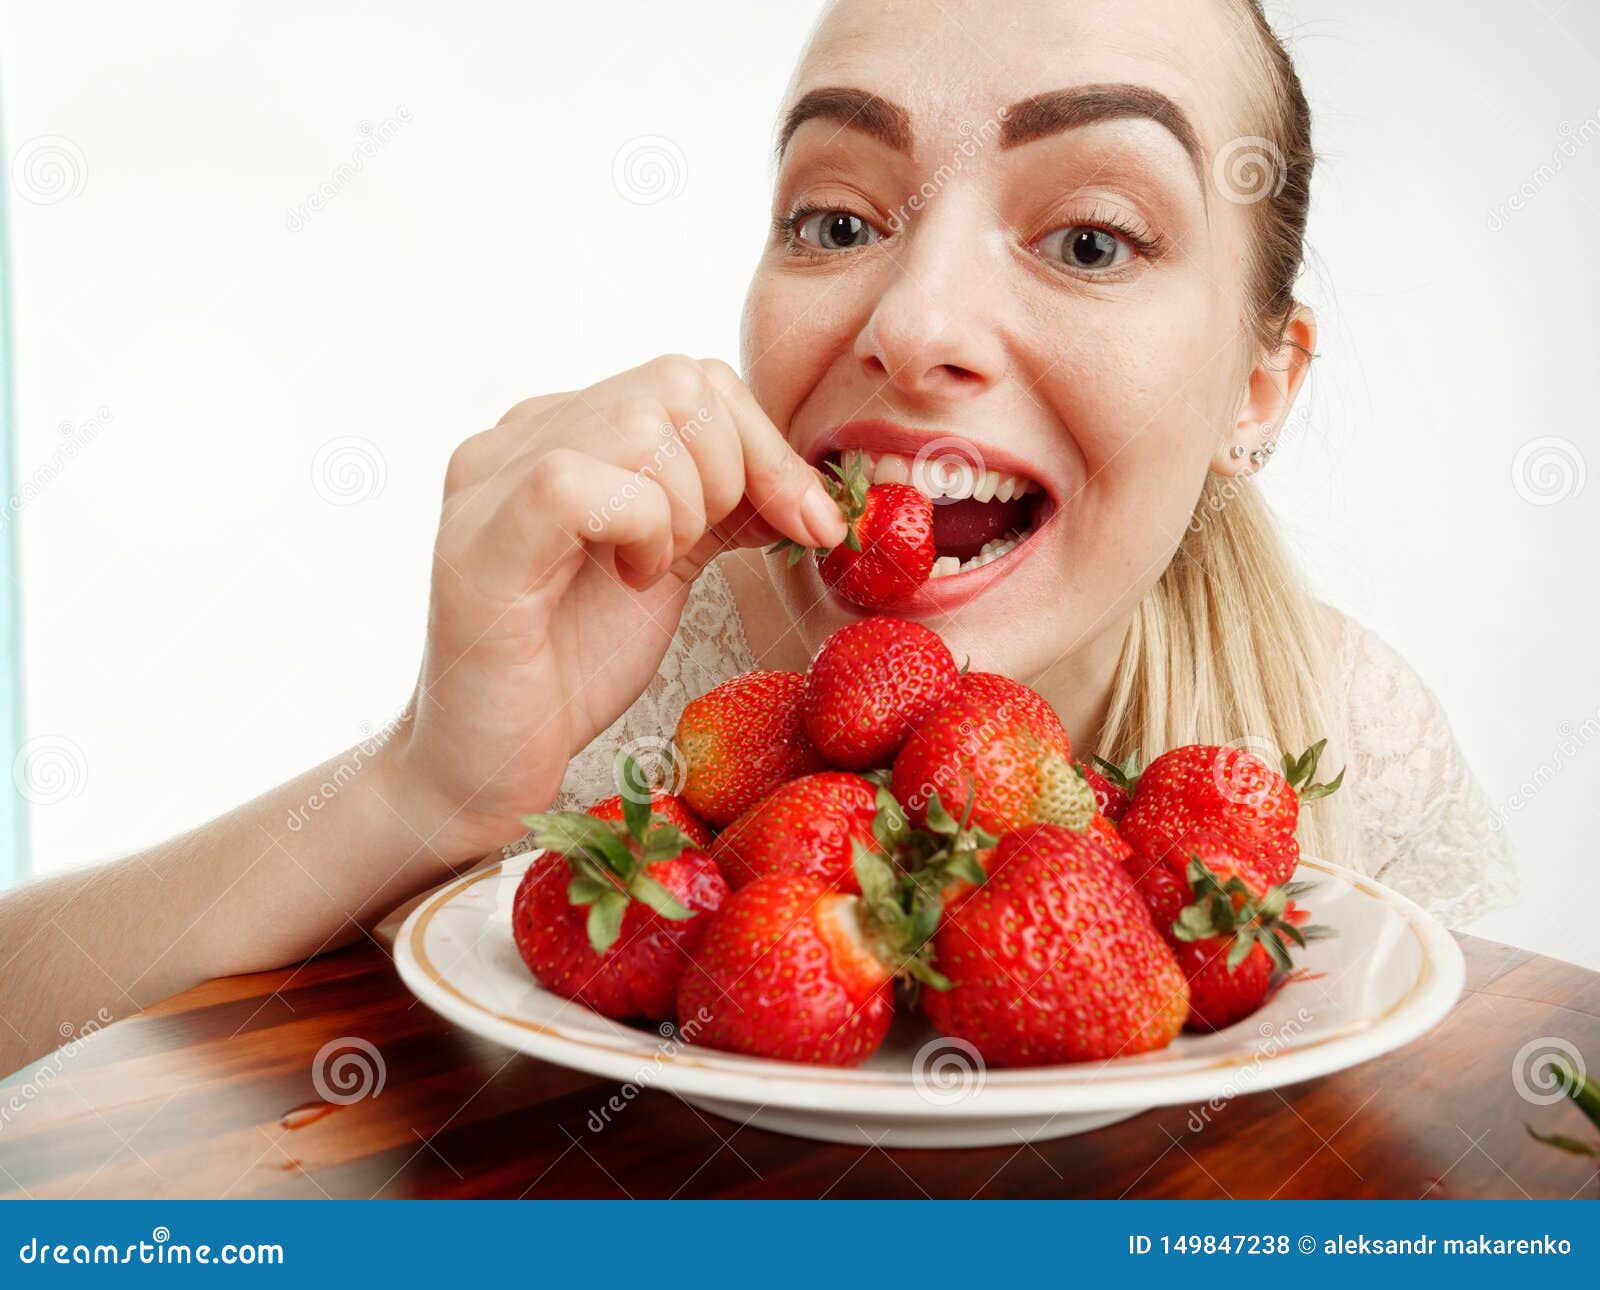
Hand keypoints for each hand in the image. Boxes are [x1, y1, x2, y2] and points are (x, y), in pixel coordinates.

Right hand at [388, 356, 844, 860]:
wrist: (490, 766)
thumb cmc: (572, 668)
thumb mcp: (671, 563)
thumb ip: (725, 506)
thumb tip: (816, 490)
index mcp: (561, 430)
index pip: (695, 380)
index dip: (767, 447)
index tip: (809, 526)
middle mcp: (515, 436)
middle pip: (678, 384)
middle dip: (732, 475)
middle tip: (697, 555)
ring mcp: (487, 482)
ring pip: (639, 420)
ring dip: (683, 509)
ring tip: (649, 572)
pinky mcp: (480, 542)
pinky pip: (578, 480)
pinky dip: (637, 530)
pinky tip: (627, 581)